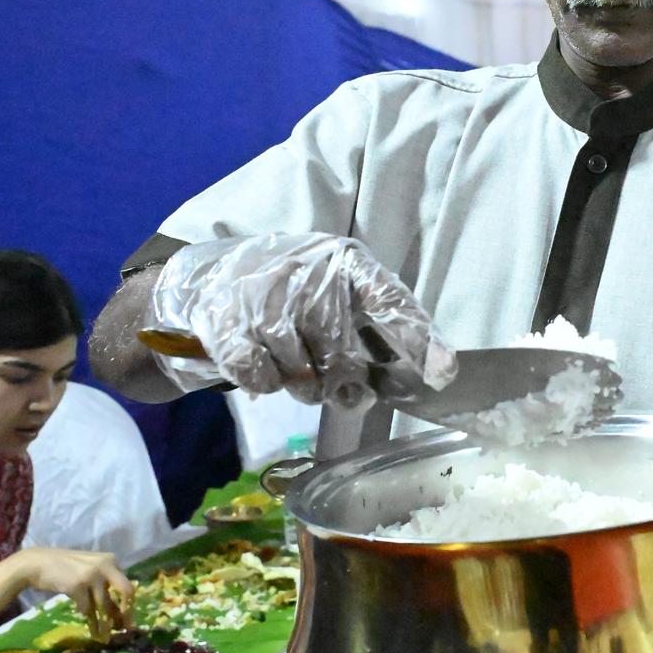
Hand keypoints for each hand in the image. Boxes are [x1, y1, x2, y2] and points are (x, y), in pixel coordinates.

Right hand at [21, 549, 134, 641]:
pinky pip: (86, 608)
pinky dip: (84, 614)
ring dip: (102, 623)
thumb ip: (104, 588)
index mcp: (111, 561)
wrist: (39, 563)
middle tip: (126, 629)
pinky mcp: (77, 585)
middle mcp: (105, 565)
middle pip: (126, 590)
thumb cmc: (66, 570)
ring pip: (103, 605)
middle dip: (126, 612)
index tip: (129, 620)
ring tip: (101, 635)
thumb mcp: (90, 574)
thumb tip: (119, 615)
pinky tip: (80, 612)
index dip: (129, 604)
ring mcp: (91, 575)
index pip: (127, 584)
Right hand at [149, 233, 455, 406]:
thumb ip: (381, 330)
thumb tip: (435, 373)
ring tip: (294, 366)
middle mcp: (305, 272)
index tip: (444, 373)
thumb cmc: (289, 294)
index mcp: (343, 260)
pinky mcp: (225, 323)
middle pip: (340, 352)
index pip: (388, 298)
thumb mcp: (338, 293)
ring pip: (300, 373)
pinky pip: (261, 378)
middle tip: (345, 392)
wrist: (208, 280)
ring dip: (301, 385)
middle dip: (345, 383)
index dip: (417, 337)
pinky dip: (265, 382)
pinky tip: (262, 364)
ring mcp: (262, 296)